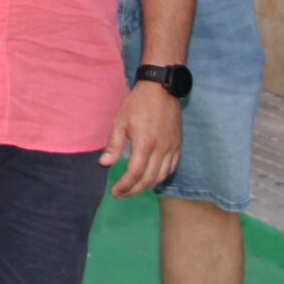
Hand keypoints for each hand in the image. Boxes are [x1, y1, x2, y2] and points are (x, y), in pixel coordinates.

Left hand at [102, 79, 183, 196]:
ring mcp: (172, 148)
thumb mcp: (120, 121)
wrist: (162, 89)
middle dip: (133, 190)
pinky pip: (171, 168)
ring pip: (161, 176)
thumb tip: (105, 163)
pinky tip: (150, 178)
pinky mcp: (178, 145)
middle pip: (148, 179)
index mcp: (145, 143)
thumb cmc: (138, 103)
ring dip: (146, 186)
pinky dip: (160, 177)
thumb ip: (114, 144)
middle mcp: (161, 149)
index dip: (124, 186)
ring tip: (133, 189)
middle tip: (121, 194)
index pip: (134, 173)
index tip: (114, 192)